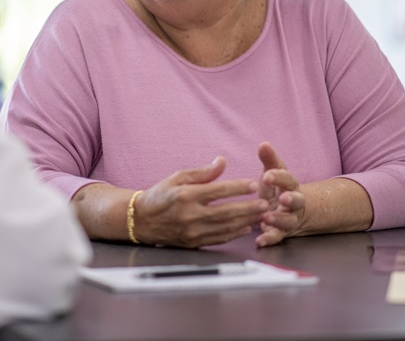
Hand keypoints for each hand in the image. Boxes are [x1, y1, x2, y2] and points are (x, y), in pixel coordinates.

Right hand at [134, 156, 267, 247]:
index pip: (218, 191)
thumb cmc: (160, 195)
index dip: (238, 188)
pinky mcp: (192, 243)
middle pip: (225, 211)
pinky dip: (233, 234)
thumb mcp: (178, 177)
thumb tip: (222, 162)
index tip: (253, 184)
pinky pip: (218, 239)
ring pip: (224, 227)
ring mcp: (191, 231)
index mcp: (186, 195)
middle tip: (264, 203)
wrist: (140, 220)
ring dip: (245, 221)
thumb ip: (202, 172)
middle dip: (247, 208)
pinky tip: (245, 228)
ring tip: (260, 215)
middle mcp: (190, 215)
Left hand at [256, 141, 304, 246]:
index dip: (279, 176)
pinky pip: (277, 237)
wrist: (292, 211)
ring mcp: (289, 219)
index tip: (268, 174)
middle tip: (284, 198)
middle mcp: (294, 203)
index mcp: (291, 185)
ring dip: (279, 219)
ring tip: (267, 217)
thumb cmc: (278, 189)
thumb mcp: (274, 174)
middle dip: (291, 199)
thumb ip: (270, 160)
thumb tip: (263, 143)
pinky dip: (269, 239)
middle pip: (297, 200)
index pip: (288, 179)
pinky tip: (260, 240)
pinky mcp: (282, 233)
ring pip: (288, 221)